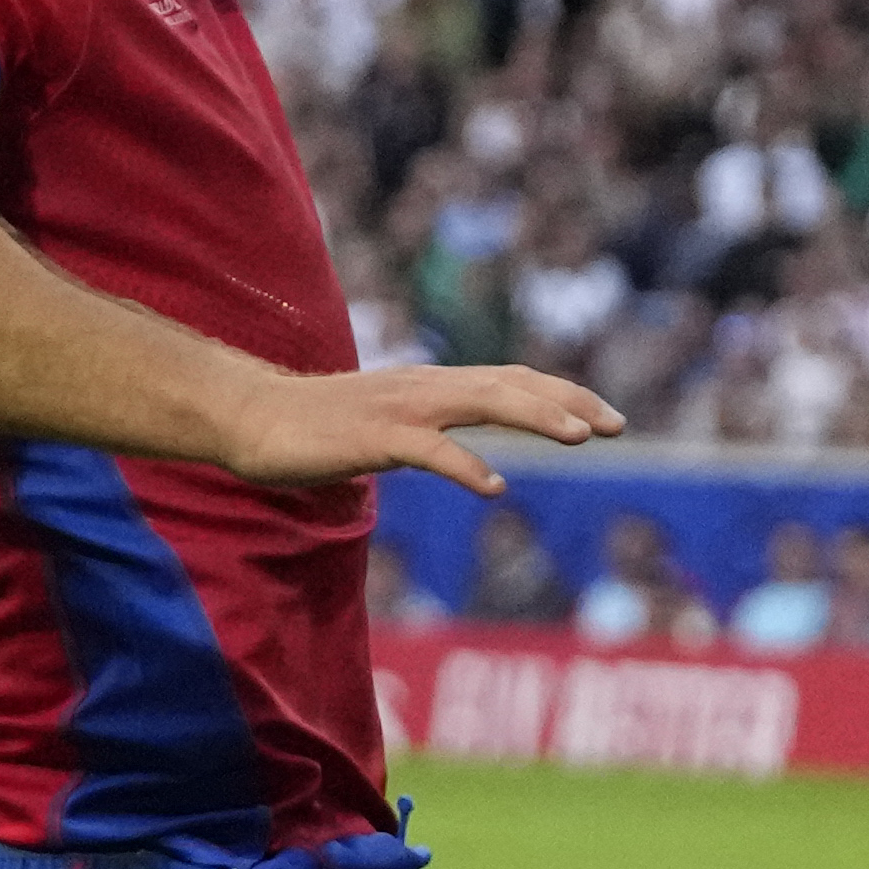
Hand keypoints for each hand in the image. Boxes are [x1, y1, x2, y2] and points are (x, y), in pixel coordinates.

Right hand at [216, 364, 622, 494]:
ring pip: (481, 403)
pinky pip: (428, 450)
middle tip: (618, 424)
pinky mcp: (373, 437)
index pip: (513, 381)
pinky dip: (464, 466)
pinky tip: (495, 487)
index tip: (608, 416)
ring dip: (533, 417)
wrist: (251, 416)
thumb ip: (429, 435)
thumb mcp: (389, 428)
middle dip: (569, 402)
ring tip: (578, 437)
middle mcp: (427, 387)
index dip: (563, 395)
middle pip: (512, 385)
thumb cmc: (317, 428)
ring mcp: (401, 409)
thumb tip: (463, 460)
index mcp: (434, 386)